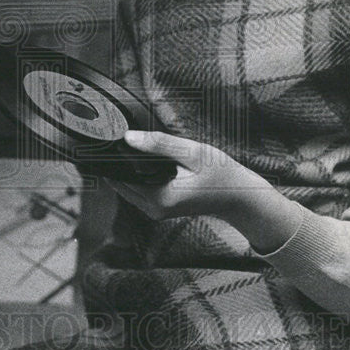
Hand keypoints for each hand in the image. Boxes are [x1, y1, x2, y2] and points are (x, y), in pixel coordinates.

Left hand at [112, 130, 298, 251]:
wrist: (240, 197)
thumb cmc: (221, 174)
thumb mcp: (192, 152)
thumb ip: (159, 144)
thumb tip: (128, 137)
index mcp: (160, 197)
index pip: (121, 176)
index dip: (113, 157)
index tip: (109, 139)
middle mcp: (154, 209)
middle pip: (121, 183)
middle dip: (117, 163)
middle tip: (117, 138)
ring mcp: (156, 212)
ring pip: (127, 188)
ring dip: (125, 170)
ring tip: (129, 147)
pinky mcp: (160, 209)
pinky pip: (137, 192)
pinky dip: (136, 177)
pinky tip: (140, 161)